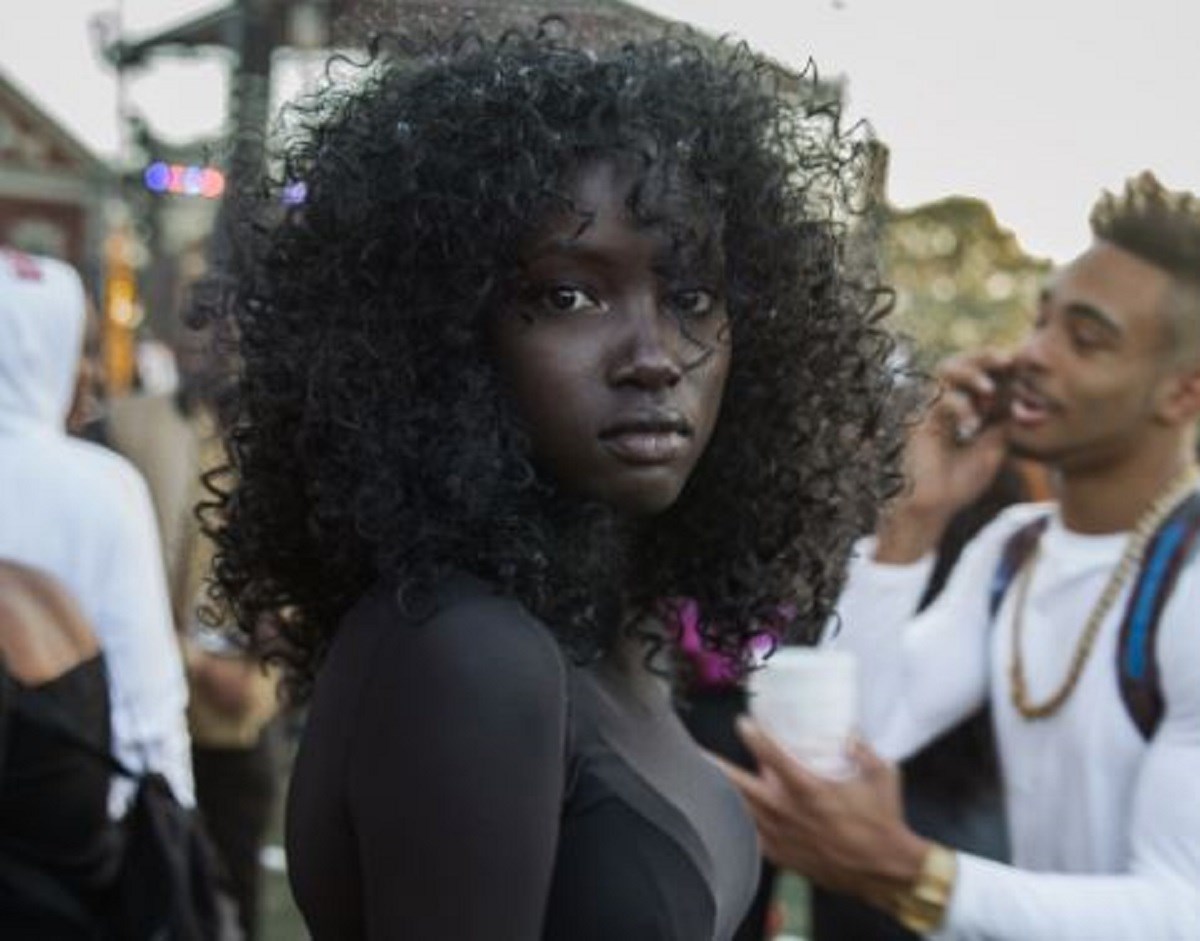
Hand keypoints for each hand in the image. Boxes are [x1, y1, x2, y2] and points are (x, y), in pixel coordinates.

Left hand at [716, 718, 928, 909]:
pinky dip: (740, 825)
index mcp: (811, 790)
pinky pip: (753, 838)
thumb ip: (862, 750)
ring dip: (723, 795)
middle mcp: (790, 812)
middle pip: (743, 787)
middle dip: (717, 768)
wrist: (886, 870)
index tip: (741, 722)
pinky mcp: (785, 855)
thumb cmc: (884, 822)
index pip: (775, 758)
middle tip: (695, 753)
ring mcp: (784, 836)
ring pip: (743, 812)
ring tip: (700, 782)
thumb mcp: (882, 775)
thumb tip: (848, 732)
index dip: (755, 737)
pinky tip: (727, 816)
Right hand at [876, 351, 1011, 562]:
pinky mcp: (920, 421)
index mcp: (966, 407)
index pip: (983, 375)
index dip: (1001, 367)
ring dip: (970, 373)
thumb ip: (1003, 423)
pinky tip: (972, 424)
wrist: (933, 508)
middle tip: (1008, 358)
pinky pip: (940, 401)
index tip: (1023, 364)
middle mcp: (947, 403)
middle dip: (985, 356)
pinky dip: (960, 407)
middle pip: (963, 362)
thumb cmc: (958, 483)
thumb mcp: (993, 448)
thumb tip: (1022, 399)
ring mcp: (931, 410)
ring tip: (988, 389)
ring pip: (946, 370)